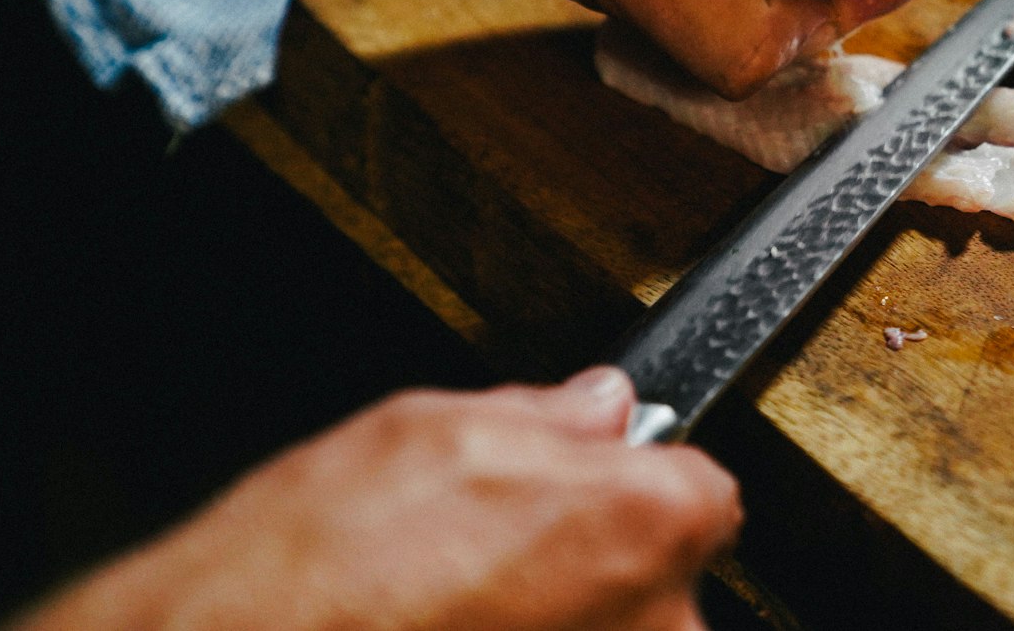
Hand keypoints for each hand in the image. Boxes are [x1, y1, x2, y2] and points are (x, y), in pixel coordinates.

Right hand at [16, 369, 739, 630]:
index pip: (703, 494)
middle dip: (593, 568)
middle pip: (663, 584)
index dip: (639, 490)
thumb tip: (600, 406)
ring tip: (454, 617)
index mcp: (641, 523)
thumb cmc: (311, 575)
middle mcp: (653, 629)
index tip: (595, 496)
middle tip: (497, 566)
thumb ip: (547, 416)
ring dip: (555, 627)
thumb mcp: (429, 431)